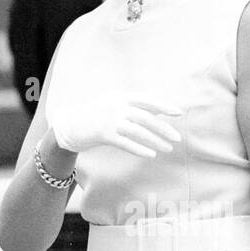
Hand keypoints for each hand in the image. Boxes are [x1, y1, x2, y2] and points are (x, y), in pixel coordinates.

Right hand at [47, 93, 180, 158]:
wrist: (71, 124)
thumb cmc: (97, 114)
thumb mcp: (115, 104)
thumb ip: (136, 105)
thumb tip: (161, 110)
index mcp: (121, 96)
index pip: (146, 100)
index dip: (163, 106)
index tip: (178, 113)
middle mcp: (116, 106)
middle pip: (145, 118)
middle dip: (163, 128)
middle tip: (177, 138)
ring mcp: (110, 120)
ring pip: (138, 132)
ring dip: (155, 141)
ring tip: (167, 149)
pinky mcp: (104, 134)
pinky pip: (126, 143)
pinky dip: (140, 149)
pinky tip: (151, 154)